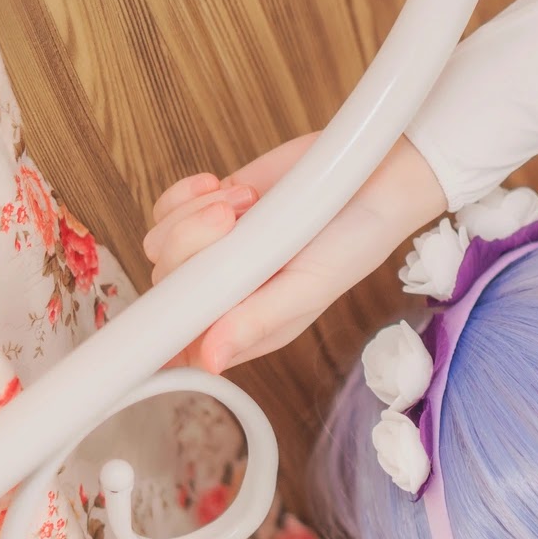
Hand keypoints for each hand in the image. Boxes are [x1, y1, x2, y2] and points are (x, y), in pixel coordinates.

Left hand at [142, 133, 446, 372]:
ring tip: (243, 202)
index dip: (168, 324)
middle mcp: (228, 293)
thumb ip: (258, 320)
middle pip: (167, 286)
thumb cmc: (355, 241)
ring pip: (161, 245)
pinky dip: (187, 195)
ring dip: (193, 216)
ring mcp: (217, 251)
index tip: (180, 294)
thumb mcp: (311, 288)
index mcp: (250, 325)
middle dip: (190, 247)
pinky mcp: (211, 210)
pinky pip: (168, 209)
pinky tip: (225, 188)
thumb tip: (209, 360)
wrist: (375, 178)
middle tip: (233, 222)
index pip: (185, 343)